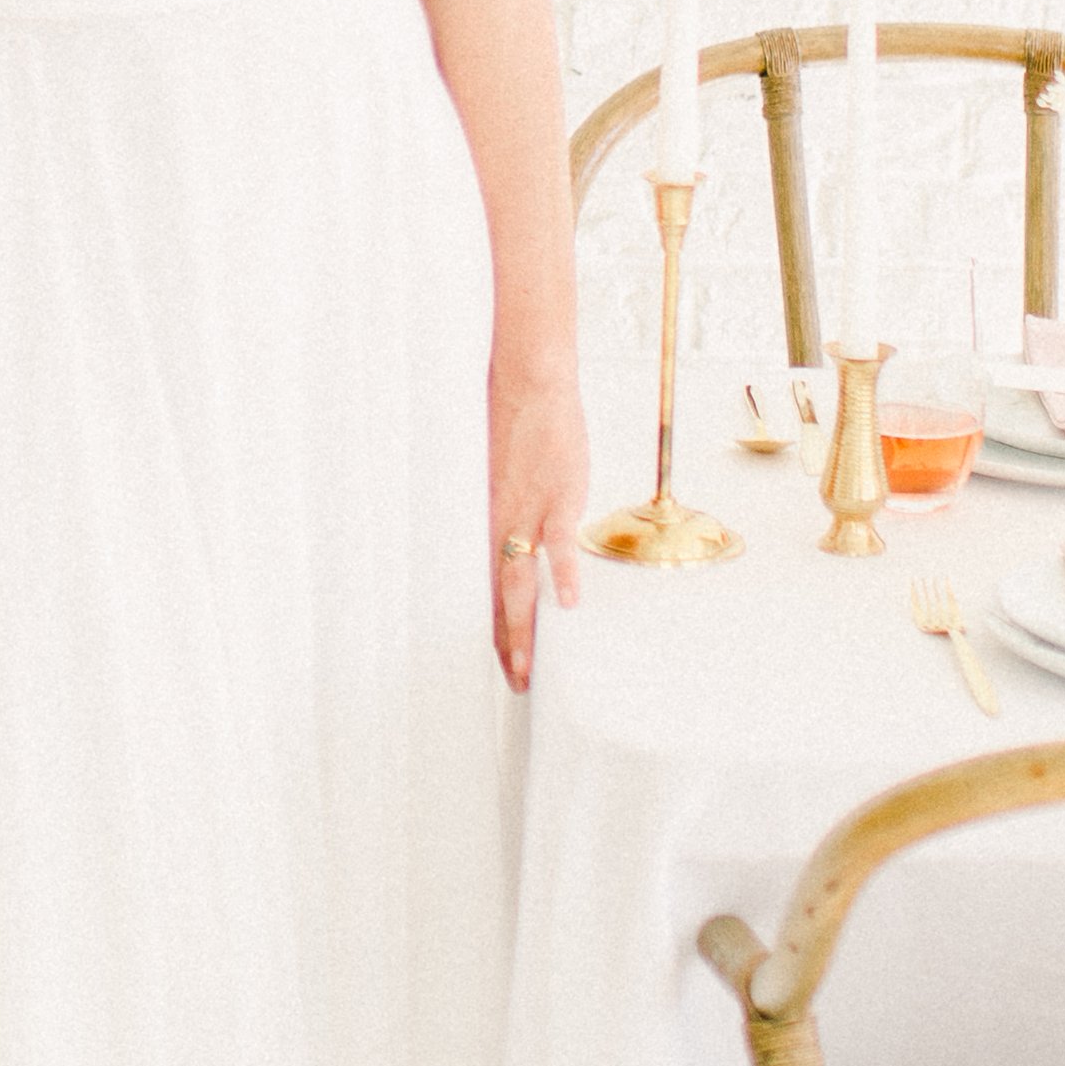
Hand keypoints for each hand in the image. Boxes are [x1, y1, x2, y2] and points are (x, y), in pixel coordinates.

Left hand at [489, 367, 586, 692]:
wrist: (527, 382)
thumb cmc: (520, 423)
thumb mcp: (509, 474)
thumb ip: (516, 508)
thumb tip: (525, 533)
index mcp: (492, 521)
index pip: (492, 588)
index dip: (498, 628)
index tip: (505, 661)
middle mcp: (503, 525)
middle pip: (502, 597)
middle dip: (508, 643)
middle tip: (515, 682)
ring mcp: (529, 513)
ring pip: (521, 583)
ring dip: (525, 628)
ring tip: (530, 665)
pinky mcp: (557, 496)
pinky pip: (559, 545)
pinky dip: (564, 576)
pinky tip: (571, 604)